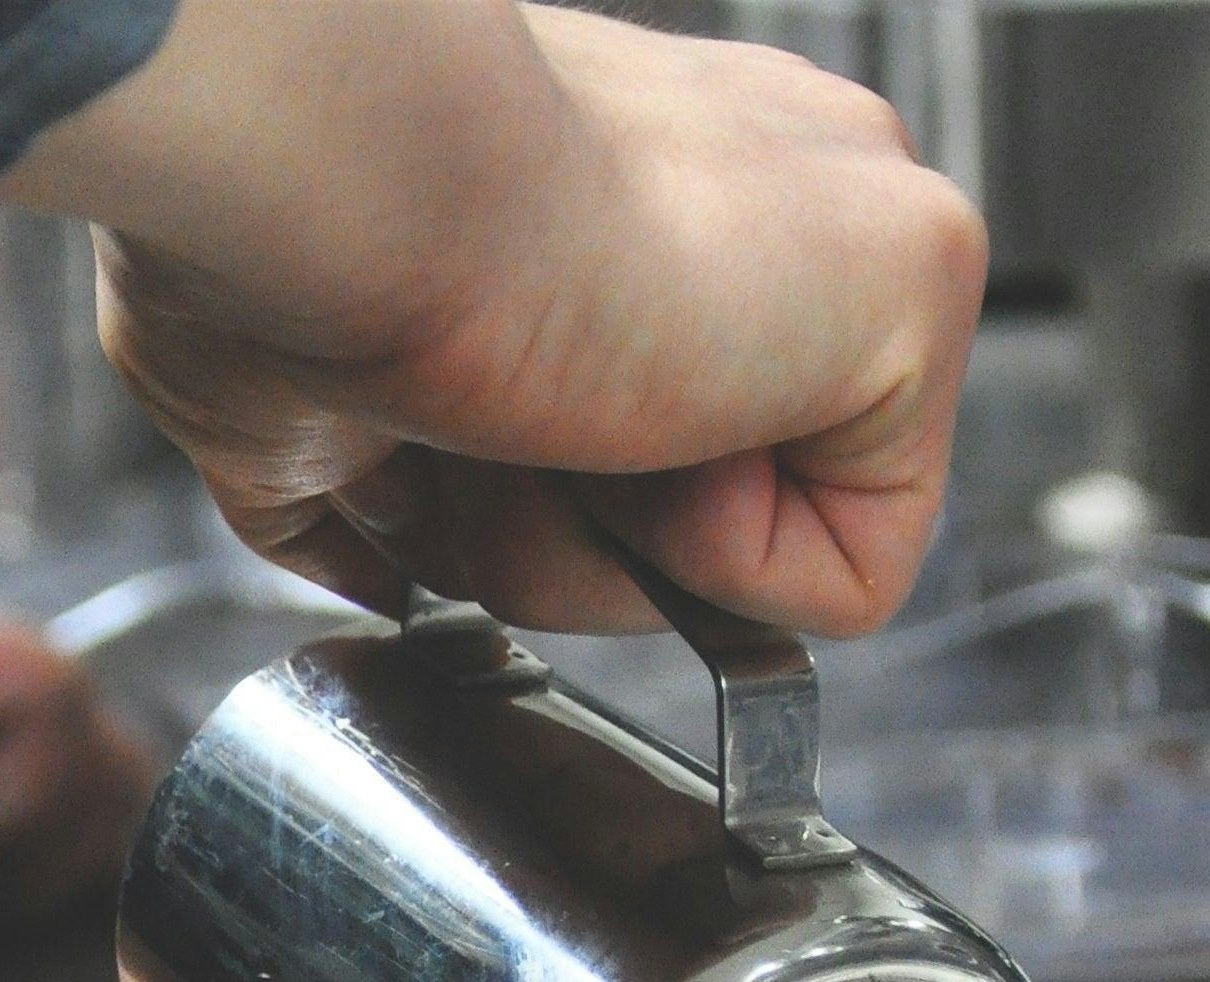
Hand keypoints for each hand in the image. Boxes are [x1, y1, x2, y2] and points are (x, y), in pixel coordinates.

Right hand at [0, 0, 983, 634]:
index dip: (547, 522)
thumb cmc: (287, 254)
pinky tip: (638, 431)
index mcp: (638, 193)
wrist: (341, 179)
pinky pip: (855, 574)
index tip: (453, 454)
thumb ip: (387, 475)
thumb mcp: (319, 407)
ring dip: (621, 555)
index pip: (670, 446)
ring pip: (775, 545)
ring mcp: (854, 225)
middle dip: (579, 544)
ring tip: (544, 432)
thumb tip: (381, 555)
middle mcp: (765, 191)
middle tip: (489, 454)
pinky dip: (720, 565)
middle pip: (718, 508)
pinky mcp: (922, 276)